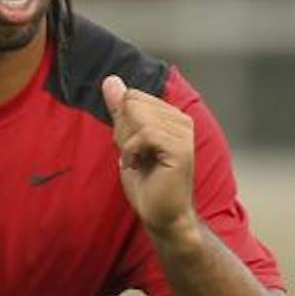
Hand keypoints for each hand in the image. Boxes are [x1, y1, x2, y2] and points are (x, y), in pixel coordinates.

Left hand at [101, 73, 195, 237]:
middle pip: (132, 103)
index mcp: (171, 115)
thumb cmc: (146, 182)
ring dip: (127, 143)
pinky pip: (145, 134)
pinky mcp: (181, 148)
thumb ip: (121, 111)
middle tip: (135, 157)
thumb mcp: (126, 141)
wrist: (162, 216)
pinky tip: (136, 166)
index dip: (122, 125)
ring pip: (138, 116)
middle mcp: (181, 119)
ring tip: (137, 162)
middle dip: (123, 132)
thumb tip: (110, 79)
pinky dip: (131, 151)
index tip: (132, 149)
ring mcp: (184, 133)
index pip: (131, 97)